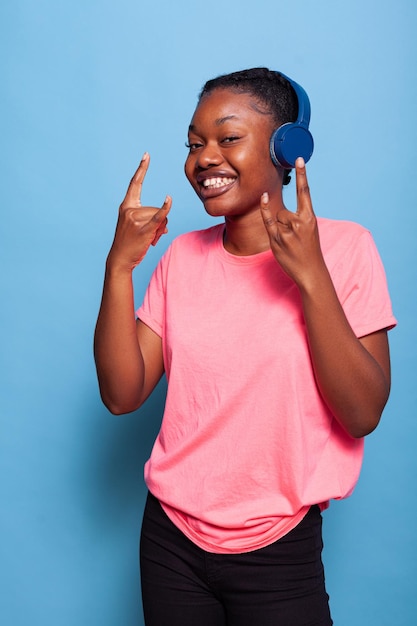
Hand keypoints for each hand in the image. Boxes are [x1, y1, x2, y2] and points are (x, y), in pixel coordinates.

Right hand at [107, 153, 171, 270]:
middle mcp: (129, 210)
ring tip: (148, 240)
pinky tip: (169, 200)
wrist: (120, 259)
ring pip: (159, 217)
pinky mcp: (143, 229)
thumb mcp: (137, 227)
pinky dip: (165, 209)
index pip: (135, 184)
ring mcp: (135, 219)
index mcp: (126, 206)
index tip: (147, 155)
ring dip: (159, 230)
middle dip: (157, 224)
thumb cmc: (129, 244)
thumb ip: (151, 219)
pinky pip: (158, 216)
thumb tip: (165, 224)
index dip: (141, 169)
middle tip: (146, 236)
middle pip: (155, 209)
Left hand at [260, 157, 325, 288]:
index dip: (302, 175)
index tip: (299, 159)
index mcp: (310, 218)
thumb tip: (280, 210)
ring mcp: (287, 231)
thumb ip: (298, 218)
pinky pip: (268, 220)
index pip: (305, 192)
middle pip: (283, 211)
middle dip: (285, 222)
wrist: (311, 271)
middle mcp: (299, 222)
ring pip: (277, 218)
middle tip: (295, 239)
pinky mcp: (277, 239)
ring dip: (280, 229)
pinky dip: (265, 210)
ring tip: (290, 243)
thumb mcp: (310, 230)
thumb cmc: (309, 250)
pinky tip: (263, 199)